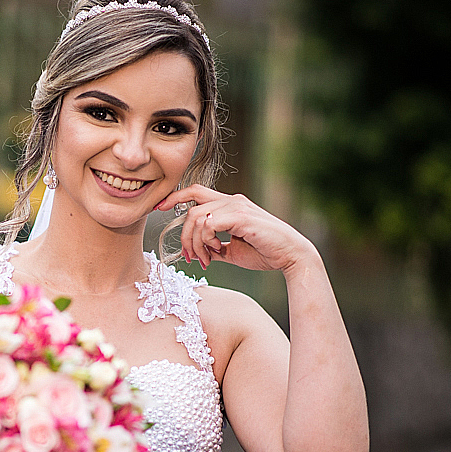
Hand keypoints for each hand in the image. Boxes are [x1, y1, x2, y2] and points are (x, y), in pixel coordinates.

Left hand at [156, 185, 317, 272]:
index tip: (160, 207)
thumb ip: (214, 246)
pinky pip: (208, 224)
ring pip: (196, 218)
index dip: (175, 197)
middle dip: (184, 236)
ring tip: (204, 259)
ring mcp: (236, 206)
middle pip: (190, 210)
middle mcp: (231, 200)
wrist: (290, 256)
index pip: (195, 191)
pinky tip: (215, 253)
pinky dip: (206, 241)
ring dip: (194, 243)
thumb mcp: (231, 250)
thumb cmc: (264, 252)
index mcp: (228, 205)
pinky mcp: (240, 216)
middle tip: (190, 257)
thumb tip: (198, 252)